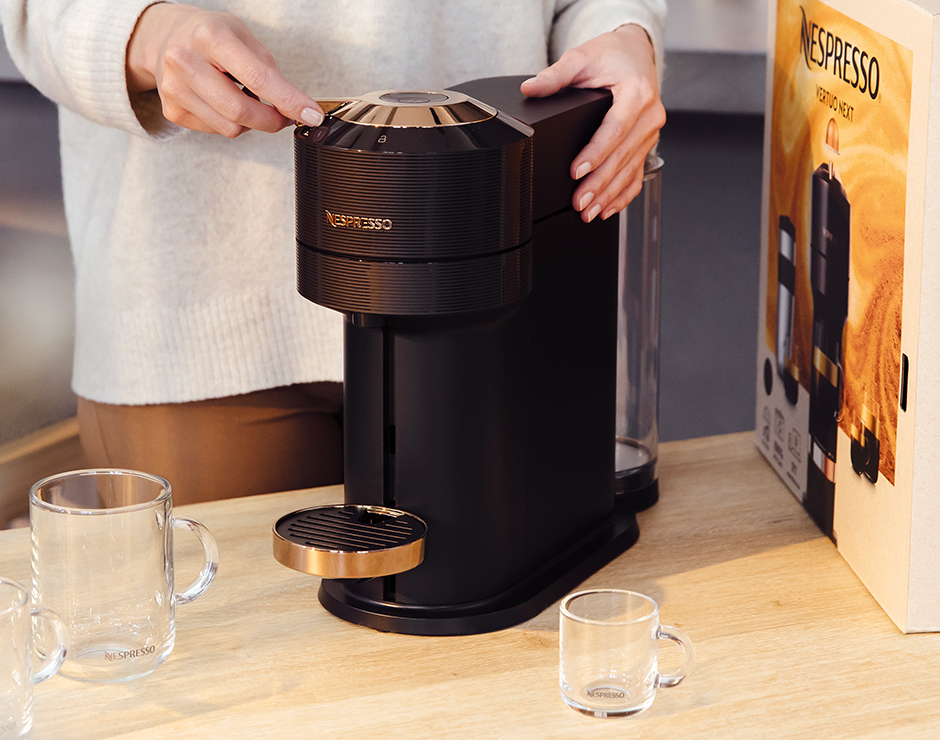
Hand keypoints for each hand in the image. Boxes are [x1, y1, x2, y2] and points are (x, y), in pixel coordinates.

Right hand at [126, 3, 323, 136]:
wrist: (165, 37)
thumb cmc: (210, 36)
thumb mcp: (243, 37)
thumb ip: (269, 71)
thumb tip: (297, 107)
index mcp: (210, 36)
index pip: (257, 77)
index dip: (289, 101)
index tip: (311, 115)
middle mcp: (185, 61)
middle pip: (241, 111)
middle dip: (272, 120)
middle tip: (284, 115)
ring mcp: (174, 88)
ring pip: (230, 128)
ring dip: (251, 123)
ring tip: (247, 100)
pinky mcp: (172, 110)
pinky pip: (216, 130)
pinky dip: (230, 122)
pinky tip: (224, 102)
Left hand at [521, 24, 664, 221]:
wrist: (636, 52)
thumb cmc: (613, 56)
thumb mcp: (582, 58)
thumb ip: (557, 75)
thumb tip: (532, 88)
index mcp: (637, 94)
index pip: (615, 130)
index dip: (596, 154)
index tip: (576, 171)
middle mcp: (649, 116)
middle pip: (622, 157)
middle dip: (599, 184)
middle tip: (579, 202)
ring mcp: (650, 132)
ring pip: (630, 170)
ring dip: (609, 195)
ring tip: (589, 212)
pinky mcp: (647, 143)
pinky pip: (637, 174)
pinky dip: (623, 195)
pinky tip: (608, 209)